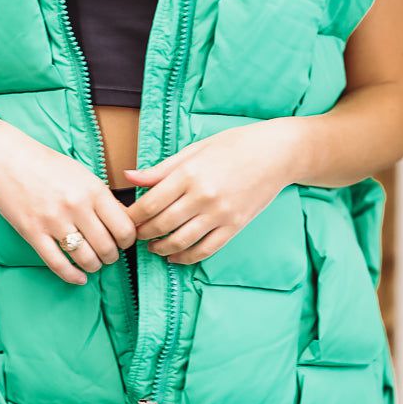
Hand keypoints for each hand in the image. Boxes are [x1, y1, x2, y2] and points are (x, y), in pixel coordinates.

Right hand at [0, 117, 136, 284]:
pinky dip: (72, 275)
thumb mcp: (82, 174)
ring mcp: (54, 221)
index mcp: (93, 190)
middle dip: (111, 256)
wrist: (7, 157)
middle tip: (108, 254)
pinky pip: (58, 264)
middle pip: (107, 247)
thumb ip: (102, 197)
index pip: (124, 228)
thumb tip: (123, 219)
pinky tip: (79, 278)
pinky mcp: (33, 233)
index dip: (128, 240)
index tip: (124, 242)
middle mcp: (77, 207)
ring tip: (93, 263)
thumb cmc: (46, 164)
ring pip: (86, 258)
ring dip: (94, 266)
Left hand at [121, 121, 294, 265]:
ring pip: (181, 241)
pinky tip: (175, 256)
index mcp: (189, 173)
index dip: (133, 217)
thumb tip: (128, 176)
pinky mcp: (235, 226)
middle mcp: (203, 196)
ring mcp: (220, 214)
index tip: (125, 219)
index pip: (150, 204)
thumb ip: (161, 169)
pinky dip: (186, 257)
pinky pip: (205, 250)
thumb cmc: (234, 145)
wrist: (276, 154)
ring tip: (153, 247)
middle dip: (143, 234)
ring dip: (161, 248)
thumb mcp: (195, 149)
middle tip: (135, 235)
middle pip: (161, 225)